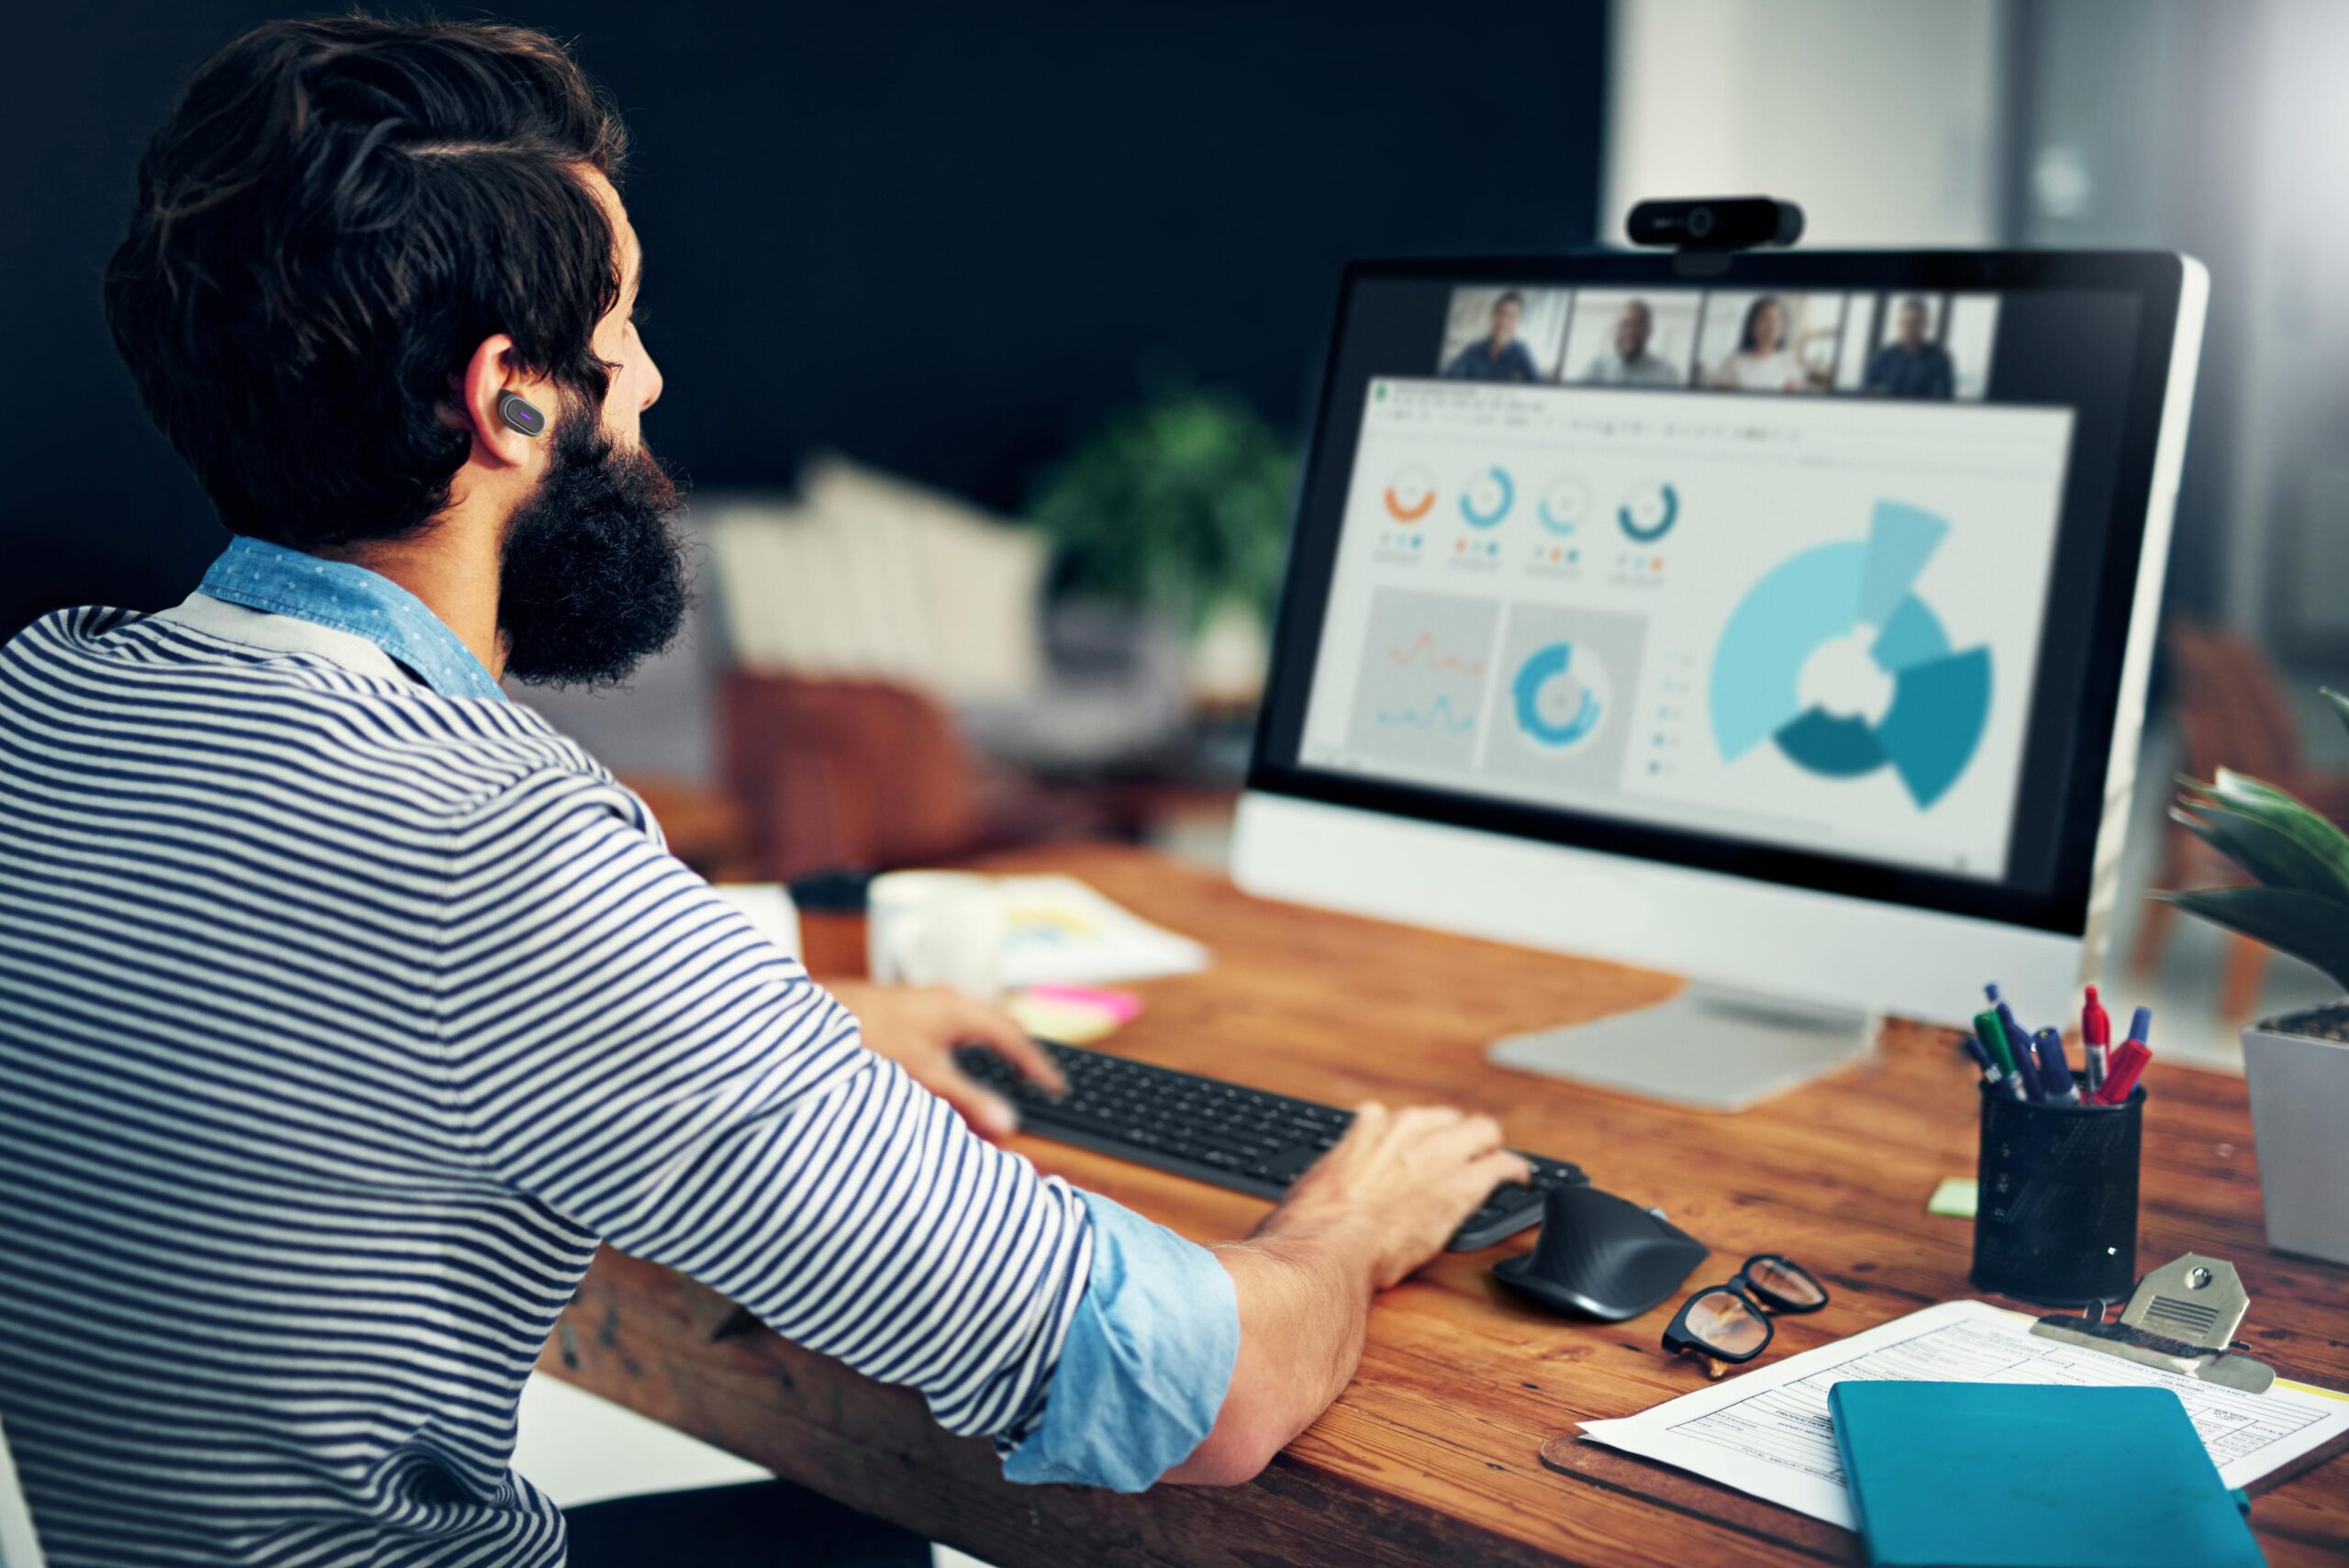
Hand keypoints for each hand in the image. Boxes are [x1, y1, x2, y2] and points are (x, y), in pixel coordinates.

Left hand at [824, 981, 1063, 1140]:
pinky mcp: (902, 1012)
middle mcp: (943, 999)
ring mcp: (922, 1003)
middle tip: (1035, 1080)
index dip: (1036, 1064)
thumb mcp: (921, 1074)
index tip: (1056, 1086)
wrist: (807, 1016)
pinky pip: (947, 1030)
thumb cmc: (864, 1036)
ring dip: (988, 1051)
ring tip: (1001, 1077)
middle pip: (995, 1026)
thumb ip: (966, 1100)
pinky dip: (961, 1052)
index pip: (1012, 1036)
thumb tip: (1007, 1124)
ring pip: (969, 1027)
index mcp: (957, 1008)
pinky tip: (948, 1069)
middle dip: (1017, 1054)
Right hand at [1259, 1104, 1531, 1290]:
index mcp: (1359, 1135)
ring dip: (1489, 1144)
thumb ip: (1309, 1196)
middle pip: (1440, 1118)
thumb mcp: (1298, 1202)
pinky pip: (1501, 1166)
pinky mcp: (1461, 1186)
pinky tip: (1522, 1179)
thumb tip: (1286, 1222)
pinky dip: (1515, 1171)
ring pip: (1480, 1130)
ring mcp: (1434, 1156)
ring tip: (1499, 1159)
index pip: (1387, 1119)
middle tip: (1462, 1152)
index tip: (1404, 1152)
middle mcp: (1400, 1134)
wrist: (1325, 1253)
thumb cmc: (1303, 1237)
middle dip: (1452, 1132)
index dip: (1401, 1138)